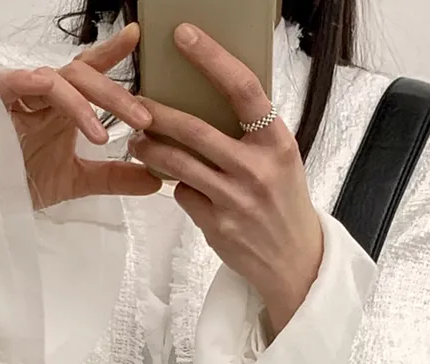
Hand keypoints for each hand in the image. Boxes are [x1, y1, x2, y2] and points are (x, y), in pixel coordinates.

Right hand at [0, 24, 160, 210]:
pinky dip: (45, 88)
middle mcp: (45, 94)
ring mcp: (22, 93)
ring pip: (60, 80)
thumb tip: (154, 179)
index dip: (112, 53)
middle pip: (84, 76)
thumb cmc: (24, 180)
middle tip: (144, 118)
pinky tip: (66, 104)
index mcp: (63, 105)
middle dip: (115, 95)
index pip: (90, 72)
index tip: (137, 37)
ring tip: (104, 136)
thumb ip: (115, 177)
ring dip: (87, 104)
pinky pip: (21, 81)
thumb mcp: (78, 180)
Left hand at [129, 23, 323, 335]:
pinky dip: (176, 186)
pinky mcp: (217, 225)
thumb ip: (252, 134)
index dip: (211, 59)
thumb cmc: (284, 203)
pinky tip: (174, 182)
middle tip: (135, 102)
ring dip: (152, 149)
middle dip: (159, 114)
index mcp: (278, 142)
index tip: (184, 36)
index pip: (243, 89)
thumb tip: (210, 102)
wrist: (294, 260)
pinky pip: (184, 195)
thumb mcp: (281, 160)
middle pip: (196, 130)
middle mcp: (257, 169)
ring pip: (179, 164)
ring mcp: (235, 200)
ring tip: (138, 140)